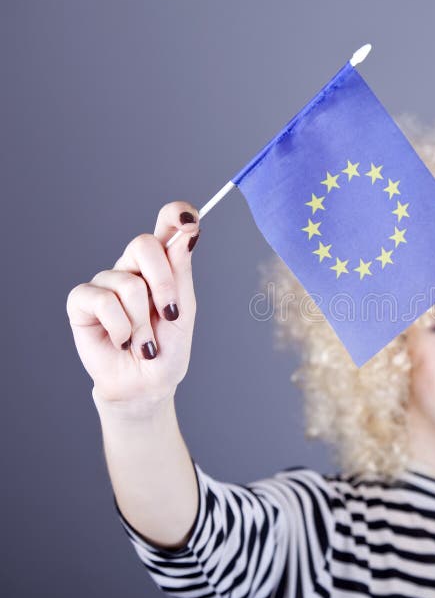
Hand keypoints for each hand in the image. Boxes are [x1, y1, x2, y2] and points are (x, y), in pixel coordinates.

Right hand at [67, 202, 200, 410]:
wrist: (146, 383)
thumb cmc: (167, 347)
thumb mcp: (183, 310)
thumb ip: (181, 272)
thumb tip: (187, 233)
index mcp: (162, 264)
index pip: (167, 224)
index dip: (176, 214)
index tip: (189, 220)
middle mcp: (132, 267)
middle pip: (143, 244)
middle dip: (163, 282)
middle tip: (170, 313)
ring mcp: (106, 282)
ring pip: (128, 282)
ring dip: (143, 322)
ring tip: (144, 341)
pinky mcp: (82, 300)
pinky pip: (103, 300)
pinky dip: (121, 327)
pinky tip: (123, 341)